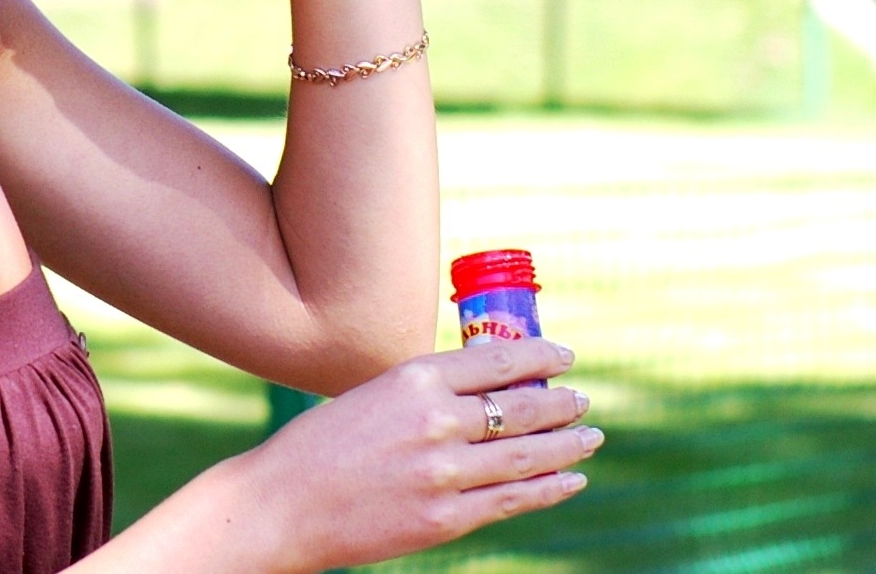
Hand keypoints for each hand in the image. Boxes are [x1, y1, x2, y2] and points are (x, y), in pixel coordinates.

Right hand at [243, 337, 598, 573]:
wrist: (285, 502)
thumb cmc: (325, 444)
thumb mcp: (375, 394)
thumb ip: (427, 392)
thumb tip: (487, 389)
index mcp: (415, 378)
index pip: (499, 361)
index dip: (541, 358)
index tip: (563, 357)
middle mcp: (437, 420)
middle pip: (522, 407)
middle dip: (561, 403)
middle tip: (582, 399)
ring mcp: (444, 473)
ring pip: (527, 454)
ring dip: (567, 444)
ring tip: (589, 435)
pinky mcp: (445, 519)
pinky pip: (512, 499)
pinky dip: (549, 488)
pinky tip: (570, 479)